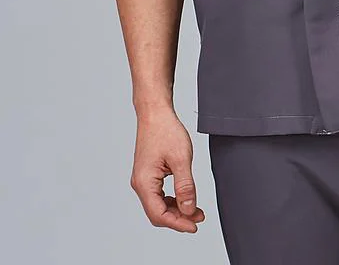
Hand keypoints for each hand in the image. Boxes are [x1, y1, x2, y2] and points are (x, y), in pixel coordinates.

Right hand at [130, 108, 206, 232]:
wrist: (155, 112)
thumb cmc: (165, 130)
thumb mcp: (181, 159)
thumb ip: (185, 186)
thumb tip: (189, 210)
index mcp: (145, 182)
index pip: (159, 214)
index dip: (178, 223)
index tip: (195, 226)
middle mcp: (140, 184)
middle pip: (157, 213)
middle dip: (179, 218)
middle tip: (199, 217)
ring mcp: (143, 179)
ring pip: (158, 205)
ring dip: (176, 209)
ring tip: (195, 209)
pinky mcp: (148, 174)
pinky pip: (158, 195)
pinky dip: (172, 199)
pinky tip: (184, 197)